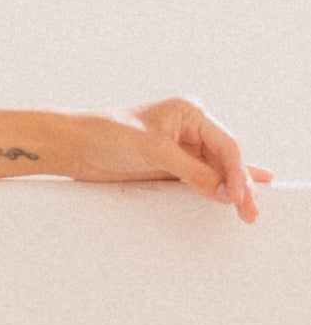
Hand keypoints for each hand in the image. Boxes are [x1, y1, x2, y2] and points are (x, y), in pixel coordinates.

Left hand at [64, 97, 268, 223]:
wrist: (74, 145)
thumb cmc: (108, 133)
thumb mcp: (154, 151)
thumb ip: (192, 171)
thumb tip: (223, 192)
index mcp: (190, 112)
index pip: (225, 144)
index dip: (236, 171)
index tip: (236, 196)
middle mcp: (190, 128)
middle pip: (225, 159)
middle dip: (239, 184)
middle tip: (250, 211)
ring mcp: (181, 148)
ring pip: (217, 171)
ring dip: (231, 191)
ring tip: (249, 213)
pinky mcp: (170, 166)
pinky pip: (201, 179)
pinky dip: (217, 189)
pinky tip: (237, 195)